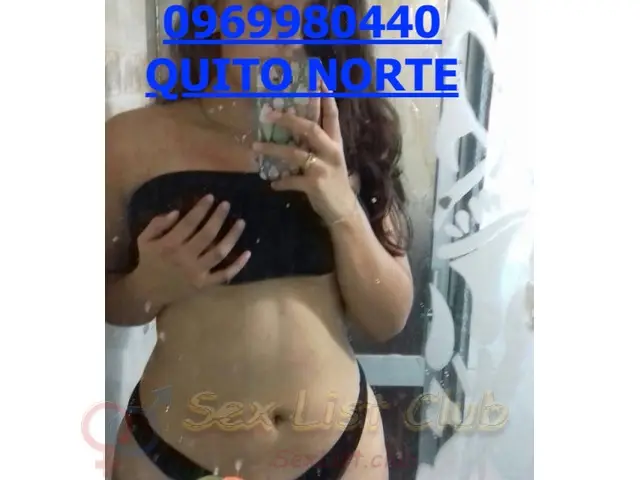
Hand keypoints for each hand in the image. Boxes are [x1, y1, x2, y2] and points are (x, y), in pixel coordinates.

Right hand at [134, 195, 250, 305]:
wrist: (148, 291)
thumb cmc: (148, 261)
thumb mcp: (144, 239)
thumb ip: (158, 224)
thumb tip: (176, 212)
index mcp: (169, 245)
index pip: (189, 222)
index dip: (201, 208)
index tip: (211, 197)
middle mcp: (185, 258)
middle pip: (207, 234)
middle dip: (218, 217)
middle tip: (227, 205)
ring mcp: (197, 273)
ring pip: (219, 252)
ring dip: (232, 237)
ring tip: (241, 223)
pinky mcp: (204, 284)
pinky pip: (224, 275)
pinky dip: (237, 265)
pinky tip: (248, 253)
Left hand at [251, 82, 358, 223]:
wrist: (344, 211)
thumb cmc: (333, 183)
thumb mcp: (328, 160)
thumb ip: (313, 145)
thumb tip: (290, 130)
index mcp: (335, 142)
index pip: (331, 114)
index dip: (324, 95)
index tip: (317, 76)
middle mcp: (331, 151)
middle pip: (309, 128)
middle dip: (288, 119)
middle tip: (268, 112)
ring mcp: (324, 168)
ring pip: (295, 154)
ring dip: (273, 150)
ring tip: (255, 147)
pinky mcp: (315, 185)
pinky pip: (292, 180)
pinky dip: (281, 182)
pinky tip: (272, 183)